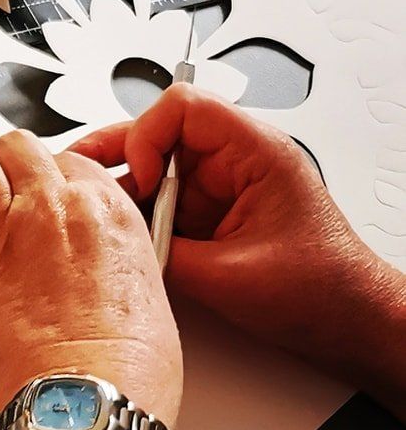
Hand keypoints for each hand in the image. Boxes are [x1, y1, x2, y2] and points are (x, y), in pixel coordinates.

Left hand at [0, 129, 181, 424]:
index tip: (50, 188)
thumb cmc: (125, 362)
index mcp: (105, 210)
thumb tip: (100, 255)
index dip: (56, 173)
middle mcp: (51, 209)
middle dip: (13, 162)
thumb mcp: (148, 286)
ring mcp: (4, 233)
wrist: (85, 398)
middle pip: (19, 149)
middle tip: (11, 181)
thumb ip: (116, 254)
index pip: (70, 159)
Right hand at [70, 85, 405, 405]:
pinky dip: (138, 223)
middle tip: (79, 182)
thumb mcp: (230, 276)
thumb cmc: (322, 289)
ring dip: (124, 196)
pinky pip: (163, 208)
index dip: (146, 137)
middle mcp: (236, 163)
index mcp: (256, 153)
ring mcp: (222, 190)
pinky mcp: (213, 218)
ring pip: (155, 173)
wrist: (350, 321)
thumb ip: (165, 258)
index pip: (184, 108)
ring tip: (95, 221)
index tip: (139, 182)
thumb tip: (116, 248)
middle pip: (159, 135)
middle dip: (116, 159)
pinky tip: (121, 244)